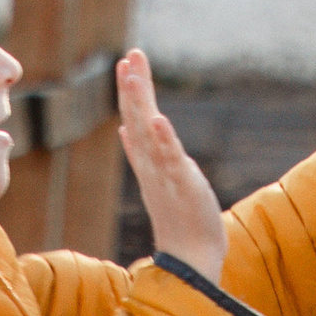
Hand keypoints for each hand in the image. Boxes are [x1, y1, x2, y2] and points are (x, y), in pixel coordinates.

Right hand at [118, 49, 227, 283]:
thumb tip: (127, 130)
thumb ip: (145, 154)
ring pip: (148, 133)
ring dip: (138, 103)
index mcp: (148, 161)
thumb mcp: (162, 179)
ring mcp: (164, 174)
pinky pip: (170, 159)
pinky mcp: (181, 186)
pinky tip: (158, 118)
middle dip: (132, 87)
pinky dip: (163, 139)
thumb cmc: (180, 219)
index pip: (136, 119)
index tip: (126, 62)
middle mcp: (151, 165)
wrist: (189, 260)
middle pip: (138, 119)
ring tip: (131, 75)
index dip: (130, 91)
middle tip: (128, 56)